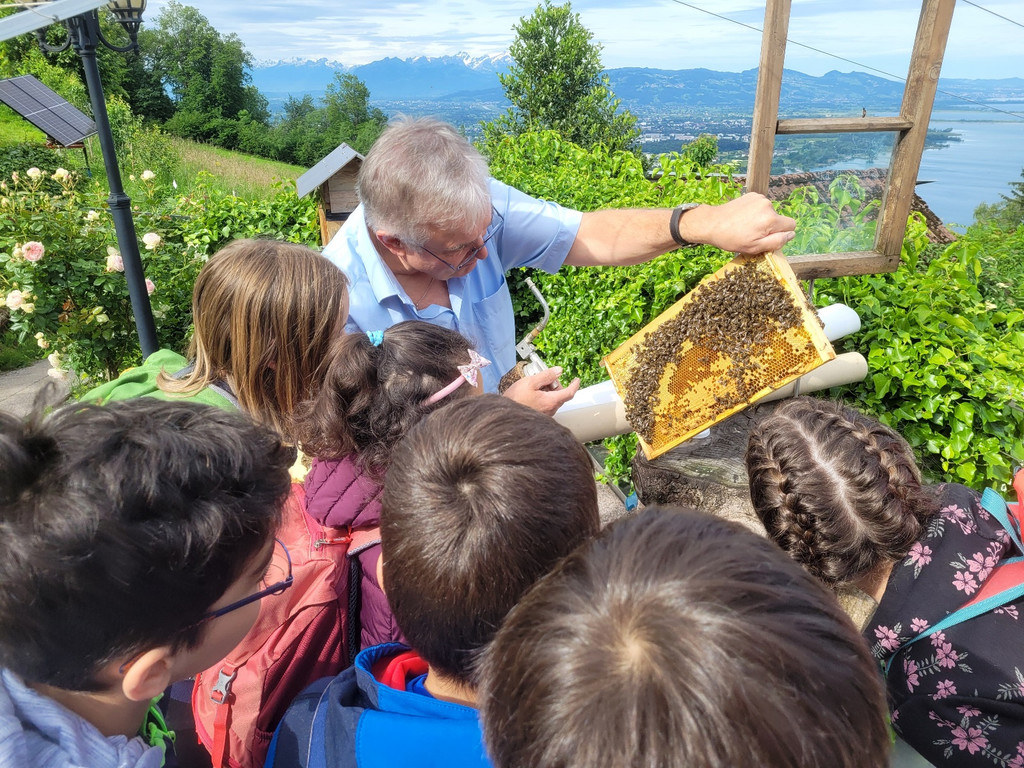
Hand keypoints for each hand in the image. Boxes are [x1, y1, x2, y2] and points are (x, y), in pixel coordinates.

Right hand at [503, 367, 579, 415]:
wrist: (504, 414)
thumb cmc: (515, 399)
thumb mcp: (530, 382)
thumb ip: (546, 375)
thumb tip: (559, 370)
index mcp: (551, 401)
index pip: (569, 393)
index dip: (575, 385)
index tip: (576, 379)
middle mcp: (550, 410)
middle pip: (560, 395)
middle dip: (555, 385)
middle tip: (543, 379)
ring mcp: (545, 415)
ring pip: (552, 400)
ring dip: (547, 391)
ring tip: (533, 387)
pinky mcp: (539, 416)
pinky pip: (546, 405)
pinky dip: (543, 397)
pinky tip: (531, 394)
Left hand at [681, 193, 795, 254]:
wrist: (712, 223)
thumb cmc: (731, 239)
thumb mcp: (755, 247)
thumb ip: (776, 242)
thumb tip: (791, 235)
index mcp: (770, 219)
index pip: (791, 225)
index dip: (782, 234)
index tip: (768, 238)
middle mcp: (767, 205)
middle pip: (779, 219)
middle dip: (770, 227)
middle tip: (752, 234)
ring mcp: (759, 198)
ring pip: (770, 212)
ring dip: (762, 219)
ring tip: (746, 226)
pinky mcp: (752, 195)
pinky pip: (761, 206)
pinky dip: (756, 212)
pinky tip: (743, 218)